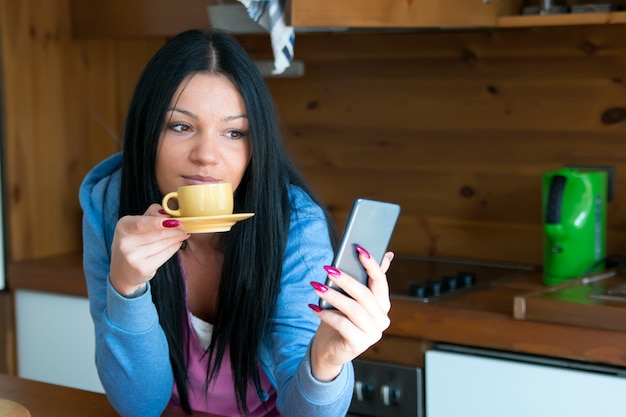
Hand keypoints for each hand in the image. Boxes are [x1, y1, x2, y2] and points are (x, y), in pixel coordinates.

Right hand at [110, 204, 189, 295]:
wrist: (123, 271)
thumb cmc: (133, 242)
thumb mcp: (135, 225)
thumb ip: (151, 214)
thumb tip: (169, 214)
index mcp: (122, 226)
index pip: (142, 223)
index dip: (159, 222)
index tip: (175, 221)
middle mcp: (125, 242)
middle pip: (158, 233)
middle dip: (175, 229)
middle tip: (185, 226)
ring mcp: (133, 257)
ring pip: (164, 244)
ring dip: (177, 238)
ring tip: (183, 234)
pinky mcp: (143, 269)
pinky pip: (165, 255)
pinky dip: (174, 248)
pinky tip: (177, 243)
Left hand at [309, 248, 393, 380]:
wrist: (330, 349)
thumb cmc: (341, 319)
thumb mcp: (352, 297)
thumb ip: (367, 278)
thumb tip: (387, 254)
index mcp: (383, 304)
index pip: (381, 281)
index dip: (371, 264)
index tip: (358, 249)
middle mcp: (382, 319)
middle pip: (364, 295)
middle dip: (345, 280)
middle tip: (328, 269)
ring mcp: (373, 334)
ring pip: (353, 309)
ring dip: (332, 296)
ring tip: (316, 287)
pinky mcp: (359, 345)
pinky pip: (342, 324)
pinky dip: (326, 314)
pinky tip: (314, 307)